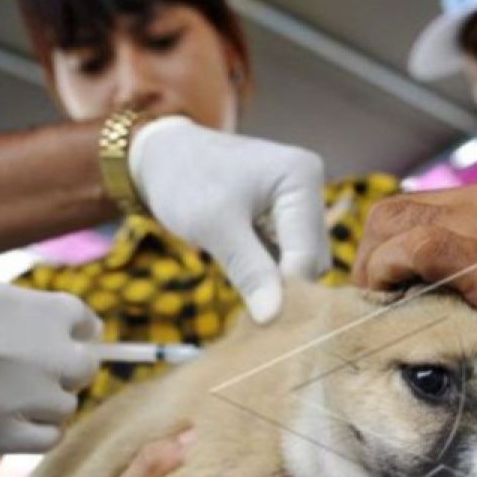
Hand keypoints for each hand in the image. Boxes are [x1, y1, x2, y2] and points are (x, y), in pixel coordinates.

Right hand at [0, 279, 100, 453]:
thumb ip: (21, 315)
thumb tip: (80, 335)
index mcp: (5, 303)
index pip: (82, 320)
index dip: (78, 334)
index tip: (64, 345)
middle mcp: (11, 345)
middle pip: (83, 366)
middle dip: (66, 372)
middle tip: (36, 377)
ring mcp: (1, 393)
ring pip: (65, 406)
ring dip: (45, 406)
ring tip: (6, 399)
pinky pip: (46, 439)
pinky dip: (34, 434)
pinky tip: (6, 424)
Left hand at [129, 116, 328, 323]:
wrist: (163, 156)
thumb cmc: (185, 180)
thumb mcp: (215, 227)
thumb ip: (249, 271)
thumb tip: (272, 317)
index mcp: (302, 177)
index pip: (308, 253)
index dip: (285, 289)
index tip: (259, 320)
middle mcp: (312, 186)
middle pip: (313, 260)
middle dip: (283, 286)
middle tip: (248, 309)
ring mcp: (301, 203)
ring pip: (303, 263)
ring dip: (276, 281)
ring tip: (241, 284)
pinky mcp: (288, 217)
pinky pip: (289, 257)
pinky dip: (270, 272)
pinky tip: (245, 273)